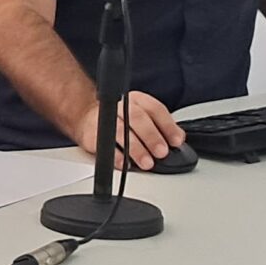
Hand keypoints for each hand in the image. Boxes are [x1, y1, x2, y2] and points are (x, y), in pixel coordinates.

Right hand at [72, 90, 187, 170]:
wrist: (87, 120)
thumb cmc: (120, 120)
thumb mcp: (142, 117)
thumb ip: (161, 126)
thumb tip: (178, 138)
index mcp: (137, 101)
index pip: (155, 109)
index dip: (167, 125)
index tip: (176, 141)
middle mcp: (121, 107)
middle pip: (137, 118)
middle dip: (151, 136)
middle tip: (161, 152)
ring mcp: (105, 119)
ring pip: (121, 131)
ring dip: (136, 148)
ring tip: (147, 162)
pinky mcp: (92, 134)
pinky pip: (104, 145)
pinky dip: (115, 156)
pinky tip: (125, 164)